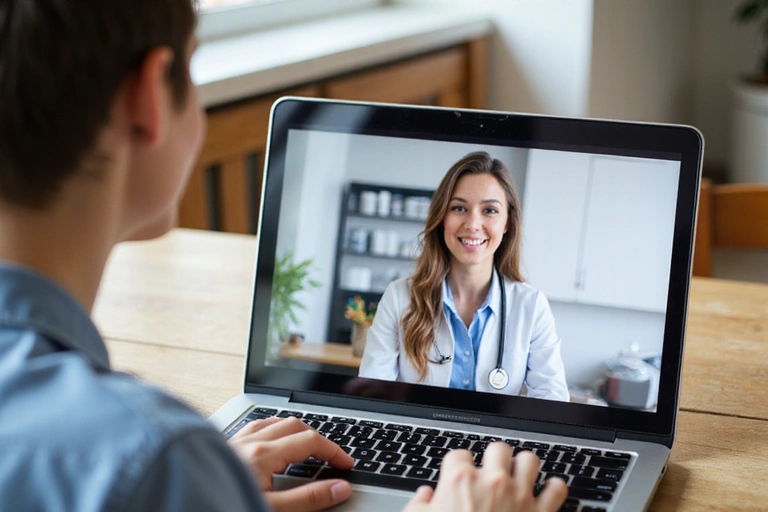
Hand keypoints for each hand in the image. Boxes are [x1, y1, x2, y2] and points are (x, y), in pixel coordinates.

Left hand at [228, 417, 353, 511]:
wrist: (179, 504)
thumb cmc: (223, 507)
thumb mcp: (273, 511)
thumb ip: (308, 500)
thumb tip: (339, 488)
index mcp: (262, 454)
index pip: (309, 440)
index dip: (333, 451)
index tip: (346, 464)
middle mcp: (246, 442)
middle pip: (292, 425)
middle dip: (317, 437)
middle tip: (330, 456)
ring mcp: (232, 443)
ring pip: (269, 422)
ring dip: (292, 430)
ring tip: (304, 444)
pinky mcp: (220, 449)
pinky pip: (250, 429)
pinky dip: (268, 431)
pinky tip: (267, 442)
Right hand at [402, 443, 567, 511]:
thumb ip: (419, 505)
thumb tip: (425, 496)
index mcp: (460, 481)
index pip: (459, 454)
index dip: (458, 465)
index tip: (459, 474)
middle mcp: (492, 482)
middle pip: (498, 449)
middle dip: (495, 458)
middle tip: (491, 471)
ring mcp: (519, 496)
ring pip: (530, 460)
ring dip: (525, 467)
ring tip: (519, 476)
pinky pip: (556, 489)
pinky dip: (554, 488)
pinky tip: (548, 491)